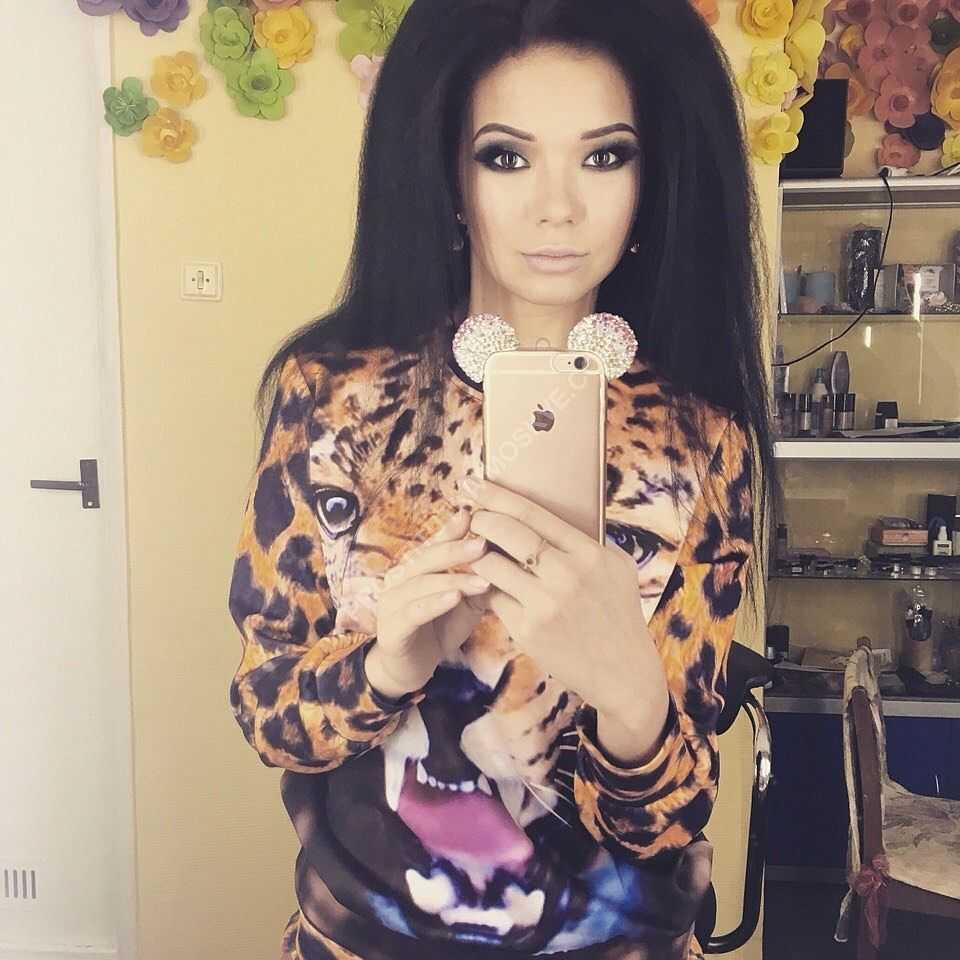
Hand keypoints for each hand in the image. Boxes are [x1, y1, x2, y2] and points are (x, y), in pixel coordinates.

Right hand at [368, 508, 490, 698]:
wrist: (412, 668)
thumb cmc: (440, 627)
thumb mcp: (464, 600)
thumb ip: (478, 579)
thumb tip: (505, 556)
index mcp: (415, 567)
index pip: (434, 543)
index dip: (453, 530)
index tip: (476, 515)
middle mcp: (399, 579)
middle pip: (427, 557)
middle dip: (456, 550)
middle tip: (484, 545)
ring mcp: (391, 603)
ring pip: (422, 583)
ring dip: (452, 579)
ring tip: (480, 579)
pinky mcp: (392, 629)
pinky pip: (413, 612)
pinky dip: (434, 603)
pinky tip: (454, 598)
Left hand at [461, 476, 668, 734]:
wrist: (623, 673)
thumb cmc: (618, 613)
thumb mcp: (617, 567)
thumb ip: (586, 541)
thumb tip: (549, 513)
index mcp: (589, 554)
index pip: (533, 514)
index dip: (497, 495)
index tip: (473, 483)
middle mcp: (567, 575)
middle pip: (508, 533)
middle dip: (480, 519)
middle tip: (469, 515)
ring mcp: (545, 604)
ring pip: (491, 565)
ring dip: (476, 554)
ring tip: (474, 549)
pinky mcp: (528, 630)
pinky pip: (494, 598)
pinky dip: (486, 587)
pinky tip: (484, 582)